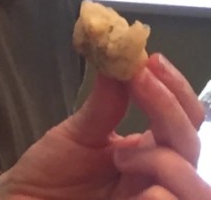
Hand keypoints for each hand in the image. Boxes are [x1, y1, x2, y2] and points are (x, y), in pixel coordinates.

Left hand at [0, 54, 210, 198]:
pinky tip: (135, 193)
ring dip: (166, 162)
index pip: (184, 121)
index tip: (150, 61)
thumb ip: (104, 105)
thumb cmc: (49, 175)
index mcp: (146, 153)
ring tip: (122, 159)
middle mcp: (157, 179)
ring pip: (198, 189)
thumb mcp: (76, 135)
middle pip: (193, 148)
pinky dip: (160, 197)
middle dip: (170, 114)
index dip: (175, 90)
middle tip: (135, 99)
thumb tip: (121, 59)